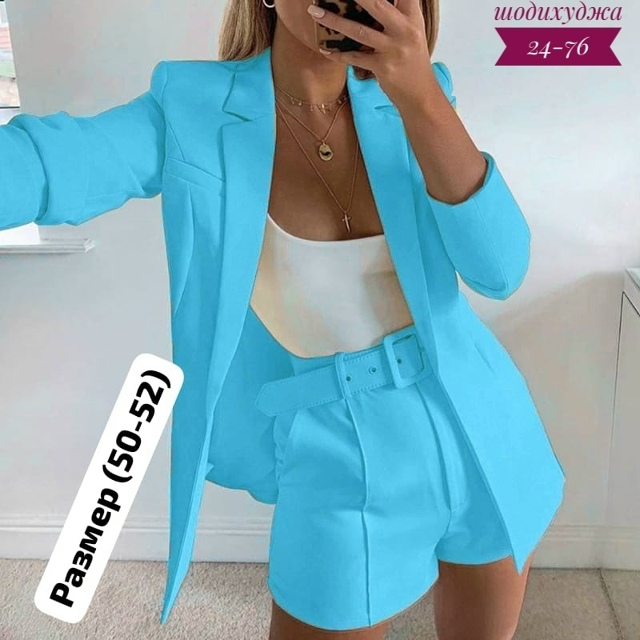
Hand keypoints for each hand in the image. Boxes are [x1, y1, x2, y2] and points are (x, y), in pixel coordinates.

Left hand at [307, 0, 436, 111]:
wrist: (421, 95)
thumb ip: (396, 15)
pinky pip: (355, 58)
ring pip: (359, 31)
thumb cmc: (413, 62)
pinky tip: (326, 50)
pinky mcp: (382, 68)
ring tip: (314, 12)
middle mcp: (404, 30)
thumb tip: (372, 5)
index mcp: (412, 18)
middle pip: (377, 5)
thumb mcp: (412, 32)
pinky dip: (339, 55)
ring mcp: (393, 50)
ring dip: (334, 21)